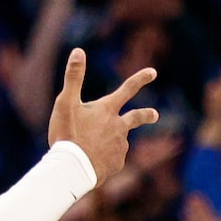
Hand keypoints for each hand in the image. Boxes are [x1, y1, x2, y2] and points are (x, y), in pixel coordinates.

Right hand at [47, 50, 160, 184]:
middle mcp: (119, 127)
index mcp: (107, 110)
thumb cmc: (67, 134)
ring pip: (117, 140)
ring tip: (89, 148)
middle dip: (147, 115)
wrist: (72, 169)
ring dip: (109, 141)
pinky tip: (91, 161)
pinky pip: (111, 158)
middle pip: (136, 118)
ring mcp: (120, 146)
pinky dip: (104, 158)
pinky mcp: (117, 164)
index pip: (127, 89)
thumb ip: (73, 77)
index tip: (153, 72)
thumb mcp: (65, 103)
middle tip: (155, 115)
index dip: (140, 79)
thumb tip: (78, 51)